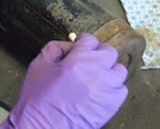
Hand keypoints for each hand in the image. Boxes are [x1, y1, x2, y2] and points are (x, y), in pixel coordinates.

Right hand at [0, 33, 127, 128]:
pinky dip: (114, 87)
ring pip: (119, 70)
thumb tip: (71, 45)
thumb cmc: (37, 99)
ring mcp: (105, 90)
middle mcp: (95, 73)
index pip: (90, 40)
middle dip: (98, 52)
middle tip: (88, 59)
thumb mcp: (39, 65)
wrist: (41, 128)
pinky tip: (101, 89)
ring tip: (96, 75)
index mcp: (76, 61)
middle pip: (109, 52)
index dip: (83, 42)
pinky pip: (122, 89)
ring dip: (108, 69)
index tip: (81, 45)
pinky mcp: (110, 106)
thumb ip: (56, 48)